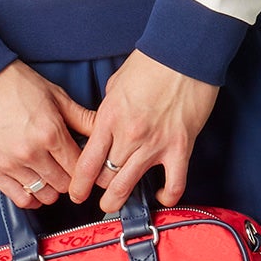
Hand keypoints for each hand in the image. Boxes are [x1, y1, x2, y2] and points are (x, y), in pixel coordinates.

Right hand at [0, 63, 101, 209]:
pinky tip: (34, 187)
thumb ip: (81, 117)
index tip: (85, 166)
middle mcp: (31, 152)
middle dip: (70, 178)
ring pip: (45, 195)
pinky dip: (31, 198)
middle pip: (64, 184)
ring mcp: (10, 164)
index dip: (86, 168)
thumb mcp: (54, 95)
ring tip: (50, 176)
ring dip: (51, 188)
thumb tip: (103, 129)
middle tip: (67, 169)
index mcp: (50, 132)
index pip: (80, 166)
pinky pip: (19, 198)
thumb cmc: (12, 83)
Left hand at [68, 49, 219, 214]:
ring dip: (119, 200)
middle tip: (97, 193)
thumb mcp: (116, 84)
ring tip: (113, 206)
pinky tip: (161, 196)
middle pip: (106, 176)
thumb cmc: (151, 63)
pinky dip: (166, 195)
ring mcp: (155, 144)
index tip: (76, 193)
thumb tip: (106, 123)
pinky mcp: (180, 147)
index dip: (79, 183)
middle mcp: (129, 135)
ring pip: (130, 184)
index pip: (87, 161)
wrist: (184, 54)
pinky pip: (173, 183)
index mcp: (109, 118)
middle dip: (99, 188)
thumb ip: (109, 109)